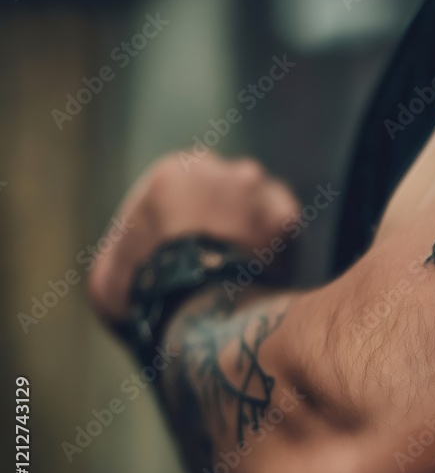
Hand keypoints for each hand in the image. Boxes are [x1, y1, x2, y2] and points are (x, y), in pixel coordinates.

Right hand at [87, 151, 300, 323]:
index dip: (190, 219)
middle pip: (227, 190)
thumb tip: (133, 260)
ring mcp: (256, 189)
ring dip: (256, 226)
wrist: (194, 303)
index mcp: (173, 172)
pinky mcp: (285, 214)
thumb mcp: (110, 268)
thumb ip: (128, 249)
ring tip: (248, 265)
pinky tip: (268, 269)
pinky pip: (285, 225)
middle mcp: (219, 169)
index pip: (187, 188)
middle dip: (227, 215)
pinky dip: (281, 244)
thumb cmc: (145, 288)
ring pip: (260, 202)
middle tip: (223, 254)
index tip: (193, 245)